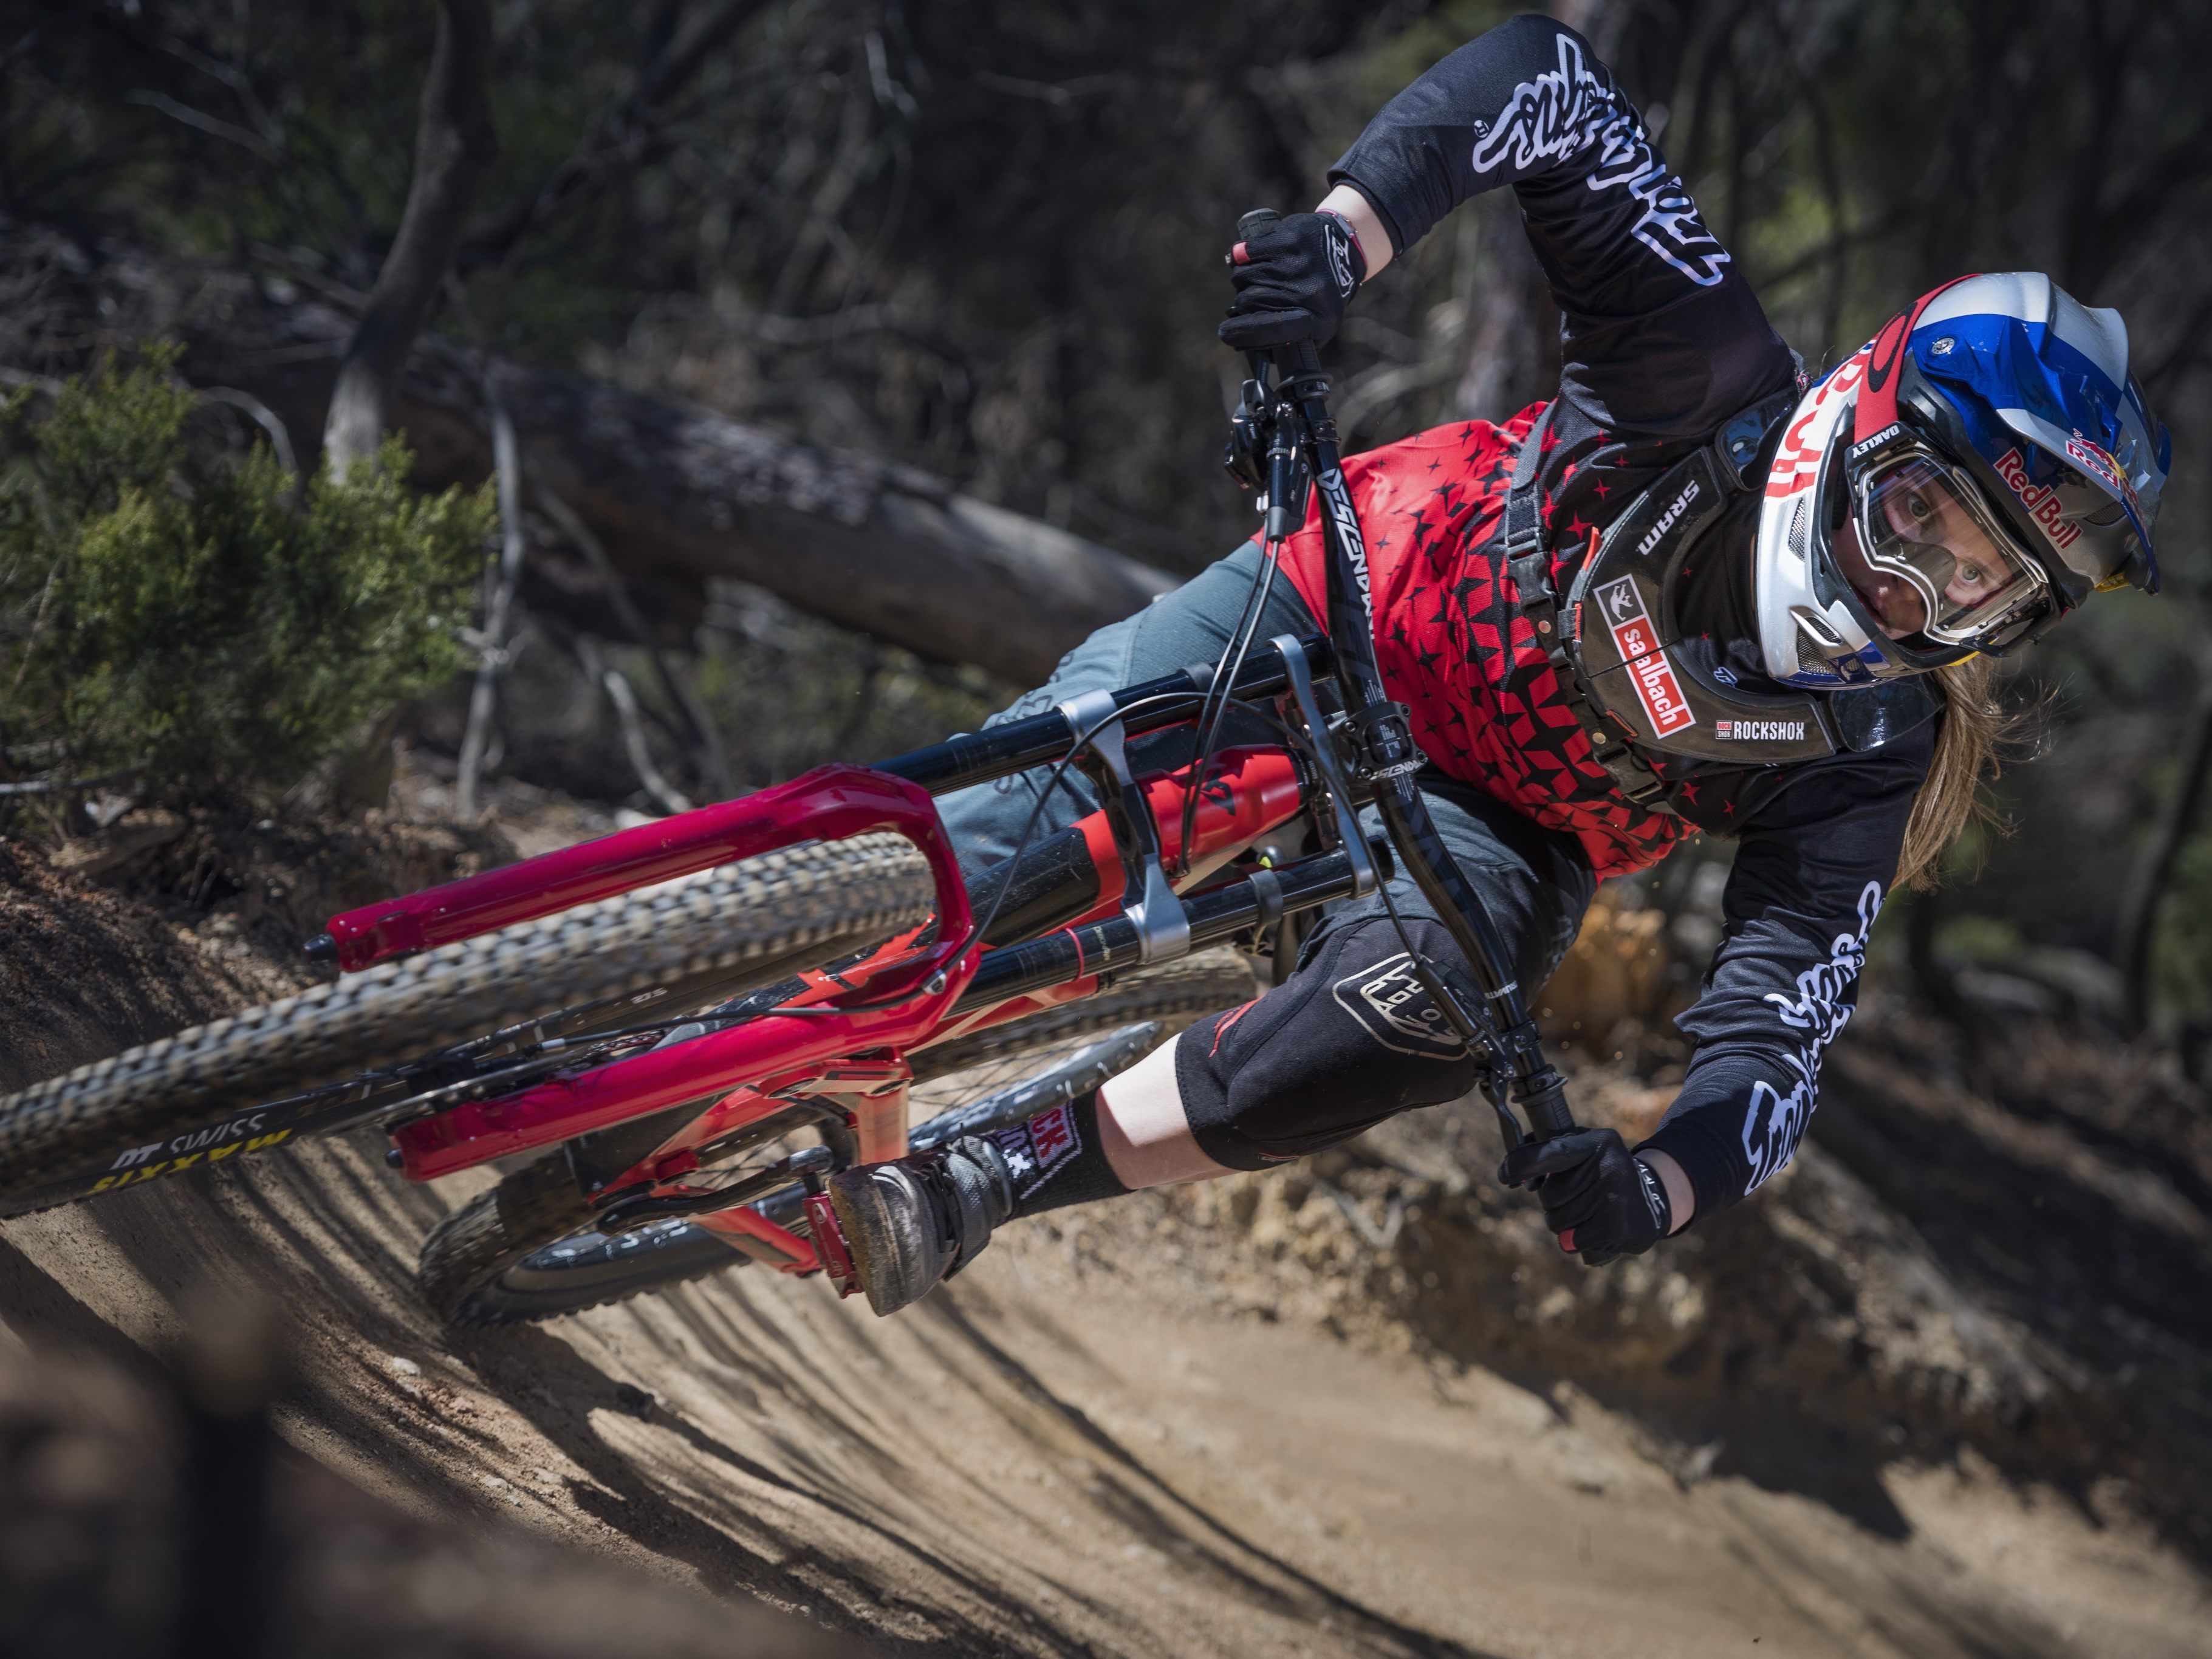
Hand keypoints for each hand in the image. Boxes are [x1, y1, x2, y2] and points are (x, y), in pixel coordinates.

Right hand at [1220, 210, 1366, 351]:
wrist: (1344, 247)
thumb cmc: (1323, 293)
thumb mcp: (1317, 326)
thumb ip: (1288, 342)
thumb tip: (1255, 353)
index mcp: (1317, 320)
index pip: (1268, 330)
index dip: (1241, 334)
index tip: (1228, 333)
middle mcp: (1309, 290)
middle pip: (1249, 302)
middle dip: (1244, 304)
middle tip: (1253, 299)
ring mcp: (1299, 262)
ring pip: (1243, 276)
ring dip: (1243, 280)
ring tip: (1258, 277)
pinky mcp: (1290, 238)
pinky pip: (1245, 251)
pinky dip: (1241, 256)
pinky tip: (1248, 258)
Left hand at [1500, 1128, 1671, 1266]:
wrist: (1654, 1200)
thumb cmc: (1603, 1173)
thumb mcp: (1584, 1150)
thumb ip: (1546, 1153)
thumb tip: (1513, 1177)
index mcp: (1598, 1143)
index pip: (1551, 1153)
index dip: (1522, 1164)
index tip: (1505, 1176)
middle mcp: (1610, 1167)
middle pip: (1550, 1197)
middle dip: (1554, 1203)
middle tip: (1578, 1199)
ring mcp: (1616, 1199)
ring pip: (1558, 1223)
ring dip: (1565, 1225)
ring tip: (1589, 1214)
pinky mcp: (1619, 1228)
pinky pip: (1574, 1244)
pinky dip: (1579, 1243)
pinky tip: (1598, 1231)